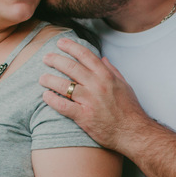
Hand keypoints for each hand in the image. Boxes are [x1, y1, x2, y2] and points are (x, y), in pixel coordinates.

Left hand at [40, 37, 150, 151]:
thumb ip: (112, 71)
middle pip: (71, 67)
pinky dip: (52, 100)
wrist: (133, 133)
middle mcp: (97, 86)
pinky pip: (63, 105)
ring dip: (49, 79)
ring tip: (42, 78)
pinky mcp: (84, 117)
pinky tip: (45, 96)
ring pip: (64, 85)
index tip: (61, 43)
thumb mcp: (125, 86)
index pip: (86, 55)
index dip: (71, 46)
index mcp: (106, 76)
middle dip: (55, 60)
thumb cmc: (130, 110)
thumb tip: (103, 59)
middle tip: (46, 58)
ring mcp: (90, 101)